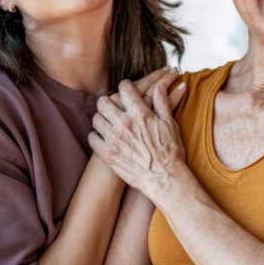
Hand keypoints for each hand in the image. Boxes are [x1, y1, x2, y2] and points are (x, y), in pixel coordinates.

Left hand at [88, 69, 188, 197]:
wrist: (165, 179)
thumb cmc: (171, 152)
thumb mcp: (170, 123)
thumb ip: (162, 101)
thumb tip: (160, 85)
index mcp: (140, 113)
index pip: (124, 89)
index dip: (125, 86)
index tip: (126, 89)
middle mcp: (124, 124)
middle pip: (104, 101)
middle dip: (109, 101)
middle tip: (114, 105)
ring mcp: (113, 139)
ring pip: (96, 118)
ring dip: (102, 118)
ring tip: (109, 121)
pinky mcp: (107, 154)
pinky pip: (92, 138)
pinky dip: (96, 135)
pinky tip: (104, 137)